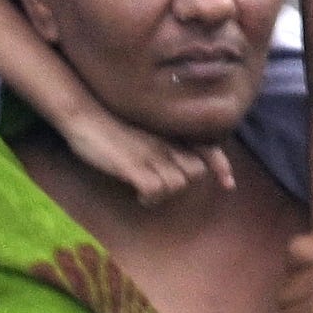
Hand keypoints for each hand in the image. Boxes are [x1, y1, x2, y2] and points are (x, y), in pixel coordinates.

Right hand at [38, 81, 217, 205]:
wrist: (83, 115)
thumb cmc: (108, 125)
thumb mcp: (142, 131)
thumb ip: (160, 143)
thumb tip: (171, 163)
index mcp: (168, 134)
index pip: (206, 148)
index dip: (219, 165)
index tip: (228, 182)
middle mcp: (164, 143)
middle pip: (195, 171)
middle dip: (183, 182)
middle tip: (161, 185)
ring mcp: (150, 154)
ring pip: (179, 183)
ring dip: (165, 193)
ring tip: (148, 193)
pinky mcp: (133, 165)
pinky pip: (156, 189)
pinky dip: (151, 198)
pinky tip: (139, 196)